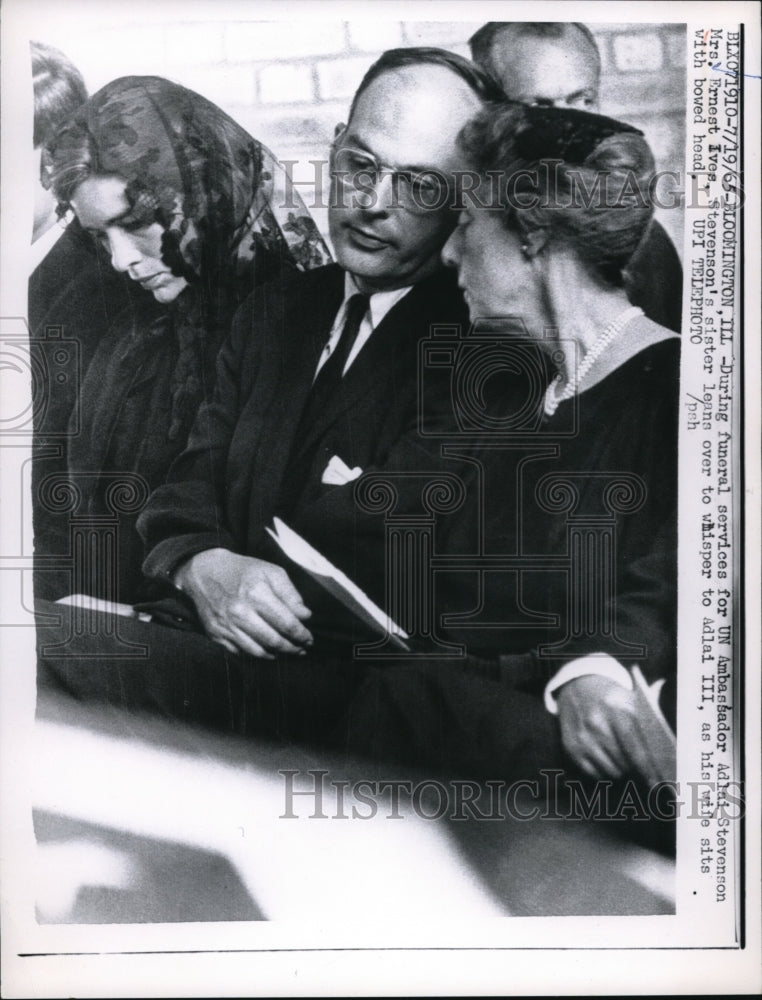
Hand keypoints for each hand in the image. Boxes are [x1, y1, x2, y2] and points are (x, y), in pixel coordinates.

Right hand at [174, 548, 312, 657]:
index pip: (286, 624)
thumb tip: (305, 616)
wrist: (203, 572)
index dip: (301, 635)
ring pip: (258, 652)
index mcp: (256, 594)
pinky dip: (257, 655)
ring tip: (288, 652)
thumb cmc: (242, 571)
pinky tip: (268, 651)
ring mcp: (226, 626)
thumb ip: (290, 594)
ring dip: (277, 655)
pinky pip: (241, 653)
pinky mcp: (216, 635)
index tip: (309, 639)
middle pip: (274, 641)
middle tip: (302, 649)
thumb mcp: (270, 571)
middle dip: (292, 648)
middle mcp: (240, 612)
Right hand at [556, 674, 665, 782]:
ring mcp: (581, 737)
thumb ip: (642, 728)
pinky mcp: (571, 747)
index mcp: (614, 709)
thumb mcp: (628, 701)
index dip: (647, 770)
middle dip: (635, 768)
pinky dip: (604, 771)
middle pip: (624, 763)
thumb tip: (655, 764)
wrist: (577, 686)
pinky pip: (594, 773)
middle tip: (639, 766)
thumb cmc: (610, 698)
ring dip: (621, 770)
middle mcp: (595, 723)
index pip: (634, 749)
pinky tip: (607, 759)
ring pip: (611, 771)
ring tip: (622, 759)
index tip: (657, 785)